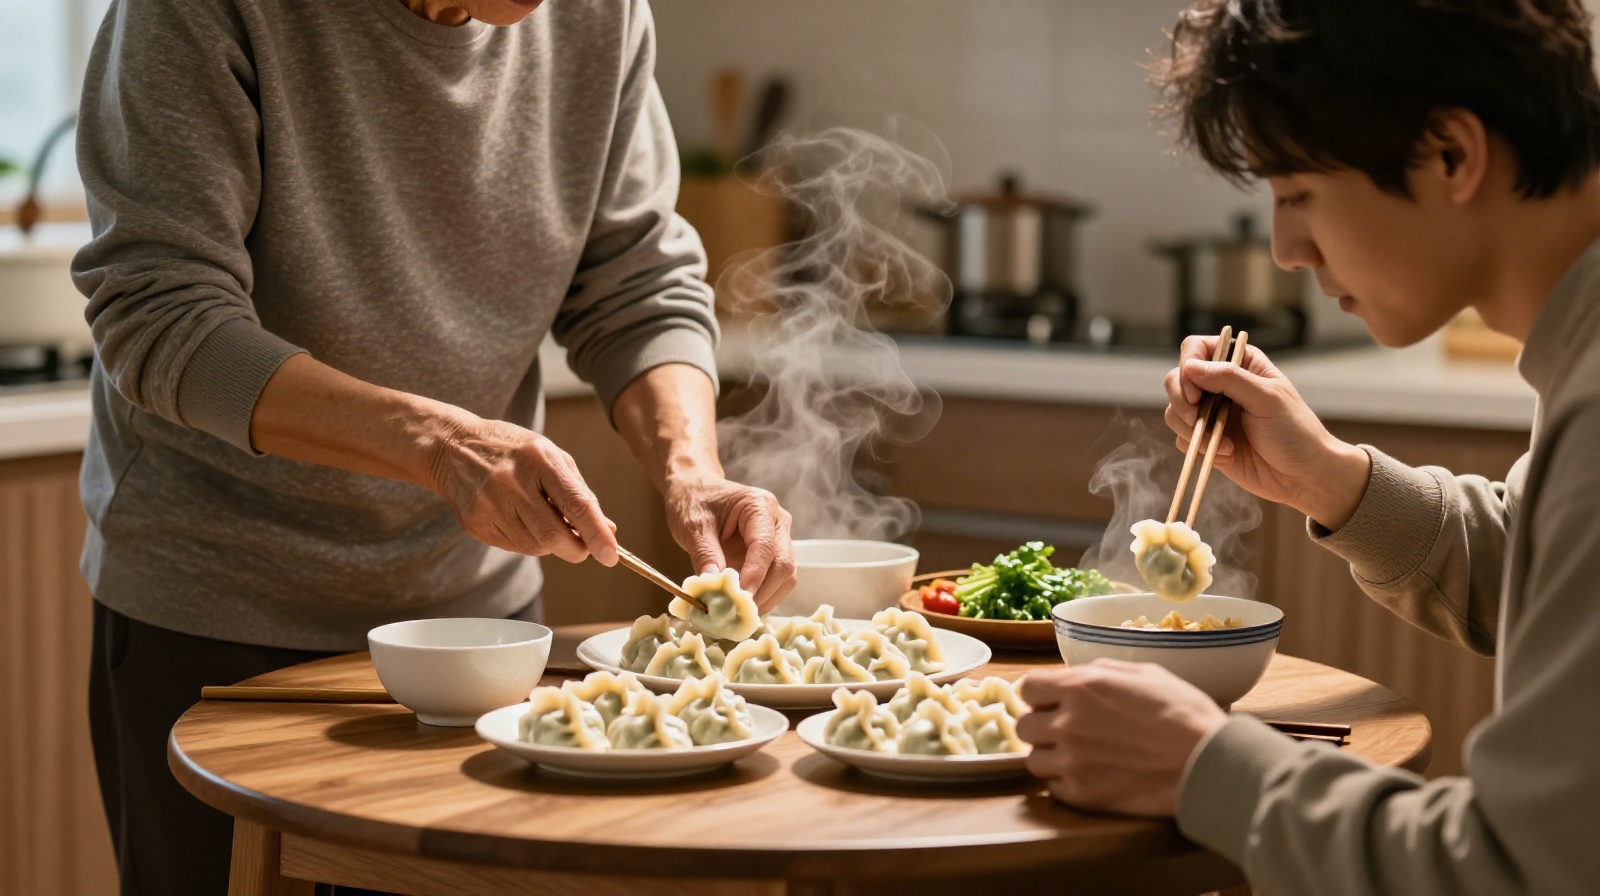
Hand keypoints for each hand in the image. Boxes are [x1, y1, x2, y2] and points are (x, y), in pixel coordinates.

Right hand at [427, 415, 618, 565]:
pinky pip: (515, 548)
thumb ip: (580, 493)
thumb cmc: (514, 452)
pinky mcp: (475, 524)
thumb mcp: (552, 457)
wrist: (454, 448)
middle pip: (553, 536)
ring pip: (535, 548)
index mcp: (539, 459)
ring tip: (546, 521)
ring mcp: (489, 505)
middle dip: (577, 549)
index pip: (575, 505)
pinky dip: (529, 542)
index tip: (611, 555)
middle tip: (585, 547)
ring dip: (552, 545)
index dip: (596, 534)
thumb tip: (608, 530)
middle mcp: (512, 483)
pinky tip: (522, 520)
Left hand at [664, 475, 795, 611]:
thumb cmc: (694, 501)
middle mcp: (777, 522)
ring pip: (785, 577)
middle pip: (783, 565)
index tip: (738, 599)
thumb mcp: (693, 526)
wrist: (695, 490)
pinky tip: (741, 607)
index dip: (754, 577)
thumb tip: (714, 590)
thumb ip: (705, 556)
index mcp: (760, 506)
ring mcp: (778, 539)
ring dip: (765, 599)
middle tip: (737, 613)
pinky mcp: (772, 555)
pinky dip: (762, 597)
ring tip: (738, 614)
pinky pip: (775, 581)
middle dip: (762, 593)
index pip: (765, 547)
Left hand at [1017, 659, 1227, 816]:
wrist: (1207, 763)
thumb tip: (1078, 676)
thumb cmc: (1183, 714)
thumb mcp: (1145, 673)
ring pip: (1034, 760)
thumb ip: (1101, 672)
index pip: (1027, 687)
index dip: (1040, 695)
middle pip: (1025, 726)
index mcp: (1080, 687)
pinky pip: (1053, 788)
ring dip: (1051, 757)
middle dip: (1042, 727)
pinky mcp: (1082, 795)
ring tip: (1080, 757)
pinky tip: (1091, 776)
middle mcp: (1067, 722)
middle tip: (1067, 732)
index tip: (1052, 702)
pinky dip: (1066, 783)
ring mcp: (1072, 761)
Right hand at [1164, 335, 1371, 529]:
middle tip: (1195, 417)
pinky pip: (1182, 438)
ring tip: (1218, 442)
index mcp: (1240, 364)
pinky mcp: (1207, 440)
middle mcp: (1221, 385)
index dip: (1189, 365)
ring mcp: (1212, 413)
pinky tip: (1227, 454)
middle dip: (1180, 399)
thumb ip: (1229, 378)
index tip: (1195, 392)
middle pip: (1177, 378)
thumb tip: (1190, 367)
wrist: (1302, 476)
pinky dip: (1198, 447)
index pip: (1197, 348)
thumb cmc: (1294, 431)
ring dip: (1189, 427)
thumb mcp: (1267, 398)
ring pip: (1175, 410)